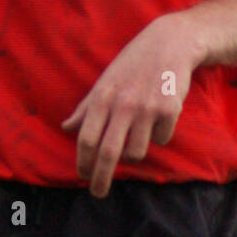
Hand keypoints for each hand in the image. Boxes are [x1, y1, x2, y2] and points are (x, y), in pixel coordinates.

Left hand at [61, 15, 200, 198]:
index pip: (86, 137)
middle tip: (98, 192)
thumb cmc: (132, 63)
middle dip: (101, 178)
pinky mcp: (170, 110)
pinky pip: (161, 139)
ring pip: (137, 151)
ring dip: (134, 151)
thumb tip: (65, 127)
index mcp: (103, 98)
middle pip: (109, 152)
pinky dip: (159, 135)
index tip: (82, 175)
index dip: (82, 161)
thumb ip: (85, 107)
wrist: (170, 43)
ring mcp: (147, 108)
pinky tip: (159, 117)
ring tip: (137, 135)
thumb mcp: (104, 81)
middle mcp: (123, 105)